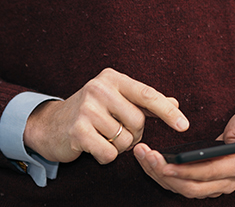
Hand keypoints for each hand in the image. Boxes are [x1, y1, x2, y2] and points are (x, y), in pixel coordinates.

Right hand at [23, 68, 188, 164]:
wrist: (50, 125)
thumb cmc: (90, 112)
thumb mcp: (116, 100)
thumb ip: (145, 102)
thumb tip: (174, 103)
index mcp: (112, 78)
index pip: (148, 94)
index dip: (168, 112)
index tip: (184, 126)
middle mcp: (99, 88)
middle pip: (139, 122)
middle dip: (134, 134)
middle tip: (116, 131)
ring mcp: (87, 109)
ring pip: (125, 140)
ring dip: (118, 146)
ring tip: (102, 137)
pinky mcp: (78, 131)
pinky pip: (109, 153)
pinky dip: (105, 156)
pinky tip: (93, 147)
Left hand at [133, 108, 234, 198]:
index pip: (209, 173)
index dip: (186, 170)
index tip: (166, 163)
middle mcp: (227, 182)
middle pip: (192, 187)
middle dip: (166, 174)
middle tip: (147, 156)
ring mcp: (214, 186)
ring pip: (183, 188)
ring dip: (160, 175)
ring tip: (143, 155)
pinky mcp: (203, 184)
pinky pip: (180, 185)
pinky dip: (162, 175)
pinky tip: (148, 161)